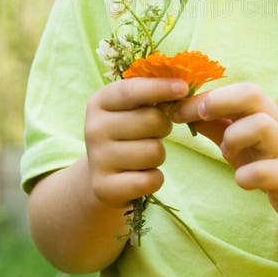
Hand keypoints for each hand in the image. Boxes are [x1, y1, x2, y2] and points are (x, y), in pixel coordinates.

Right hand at [84, 77, 188, 208]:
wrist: (103, 175)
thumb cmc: (129, 131)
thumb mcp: (133, 108)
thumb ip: (153, 95)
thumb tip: (183, 88)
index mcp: (100, 102)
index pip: (131, 91)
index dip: (160, 88)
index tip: (183, 88)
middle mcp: (93, 128)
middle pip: (152, 120)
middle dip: (165, 126)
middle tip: (155, 132)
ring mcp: (98, 159)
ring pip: (155, 152)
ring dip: (159, 155)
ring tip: (144, 155)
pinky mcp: (105, 188)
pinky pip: (151, 180)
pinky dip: (155, 178)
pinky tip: (141, 174)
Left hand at [172, 83, 277, 222]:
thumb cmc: (268, 156)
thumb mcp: (238, 137)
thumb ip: (212, 122)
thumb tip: (176, 108)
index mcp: (259, 109)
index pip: (230, 89)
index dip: (199, 96)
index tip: (172, 109)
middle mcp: (274, 121)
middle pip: (251, 93)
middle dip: (219, 101)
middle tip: (200, 117)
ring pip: (261, 126)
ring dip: (234, 139)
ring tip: (227, 153)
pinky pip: (266, 171)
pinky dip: (247, 176)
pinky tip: (243, 180)